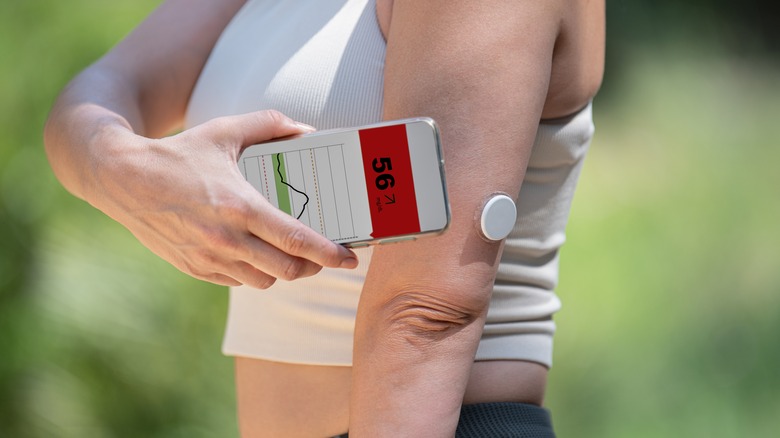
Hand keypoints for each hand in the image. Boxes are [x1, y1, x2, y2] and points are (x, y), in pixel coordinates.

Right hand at [92, 110, 357, 287]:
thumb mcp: (223, 131)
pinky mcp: (194, 268)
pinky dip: (254, 273)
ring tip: (291, 253)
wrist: (121, 178)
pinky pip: (238, 282)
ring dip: (284, 271)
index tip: (351, 258)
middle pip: (288, 270)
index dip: (330, 253)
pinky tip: (255, 254)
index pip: (296, 240)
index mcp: (240, 207)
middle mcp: (226, 239)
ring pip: (265, 281)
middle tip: (325, 255)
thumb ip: (269, 125)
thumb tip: (306, 129)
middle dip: (314, 266)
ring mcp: (208, 258)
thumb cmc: (177, 154)